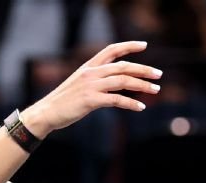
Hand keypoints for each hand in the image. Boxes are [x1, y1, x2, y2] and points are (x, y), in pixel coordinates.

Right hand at [22, 41, 161, 135]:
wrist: (46, 112)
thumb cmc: (63, 101)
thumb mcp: (78, 83)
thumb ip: (95, 79)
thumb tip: (113, 82)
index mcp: (88, 67)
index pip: (111, 50)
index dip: (129, 46)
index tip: (144, 45)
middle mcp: (91, 73)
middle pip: (123, 67)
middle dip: (144, 70)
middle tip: (158, 74)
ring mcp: (91, 86)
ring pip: (123, 82)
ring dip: (142, 86)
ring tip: (155, 90)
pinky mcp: (91, 100)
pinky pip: (116, 100)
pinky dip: (131, 103)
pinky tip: (140, 107)